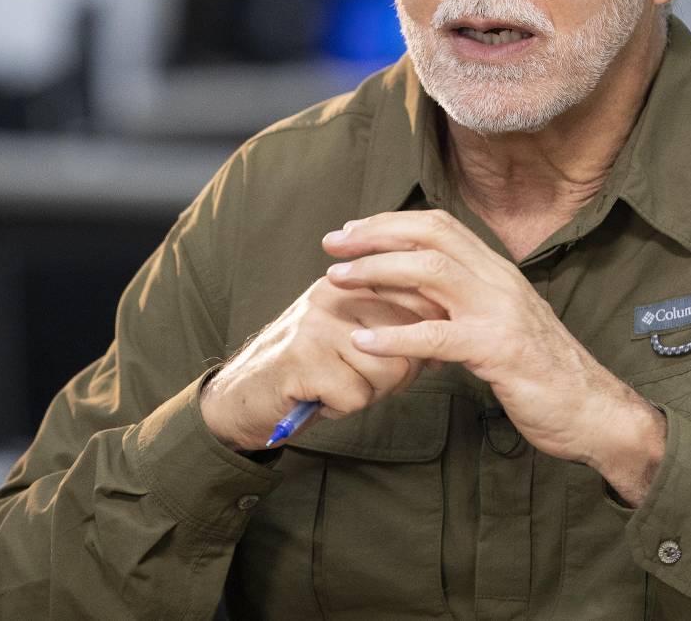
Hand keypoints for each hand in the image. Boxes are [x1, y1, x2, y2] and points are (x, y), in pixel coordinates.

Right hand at [199, 278, 442, 451]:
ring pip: (389, 368)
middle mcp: (334, 293)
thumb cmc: (309, 370)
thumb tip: (450, 322)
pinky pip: (357, 395)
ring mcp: (317, 323)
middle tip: (365, 382)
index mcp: (350, 282)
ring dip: (370, 393)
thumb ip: (394, 321)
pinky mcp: (304, 358)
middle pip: (410, 336)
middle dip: (399, 372)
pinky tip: (321, 400)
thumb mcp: (353, 335)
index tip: (407, 357)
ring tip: (340, 389)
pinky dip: (343, 409)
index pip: (416, 297)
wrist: (240, 399)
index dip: (421, 336)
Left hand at [323, 210, 665, 503]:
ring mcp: (500, 312)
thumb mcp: (502, 323)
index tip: (352, 233)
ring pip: (430, 272)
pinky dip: (396, 336)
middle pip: (430, 236)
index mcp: (497, 271)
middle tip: (331, 246)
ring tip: (336, 282)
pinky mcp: (499, 350)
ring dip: (377, 272)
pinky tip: (365, 341)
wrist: (594, 410)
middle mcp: (499, 280)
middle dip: (375, 235)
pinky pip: (438, 337)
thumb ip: (467, 304)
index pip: (440, 225)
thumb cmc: (543, 371)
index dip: (391, 223)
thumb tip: (420, 295)